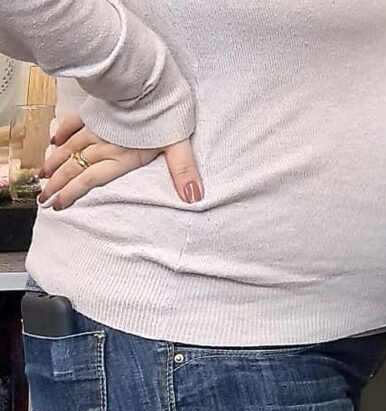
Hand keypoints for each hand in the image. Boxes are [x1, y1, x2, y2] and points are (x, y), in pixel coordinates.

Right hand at [38, 112, 203, 209]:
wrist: (148, 80)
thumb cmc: (166, 112)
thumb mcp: (179, 144)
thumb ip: (183, 171)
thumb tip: (193, 196)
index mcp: (123, 156)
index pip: (91, 179)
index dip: (73, 192)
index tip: (57, 204)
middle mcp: (105, 144)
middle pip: (75, 167)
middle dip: (57, 184)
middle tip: (41, 197)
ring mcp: (97, 126)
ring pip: (70, 148)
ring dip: (54, 162)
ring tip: (41, 176)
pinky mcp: (95, 110)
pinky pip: (73, 123)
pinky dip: (62, 133)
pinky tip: (54, 141)